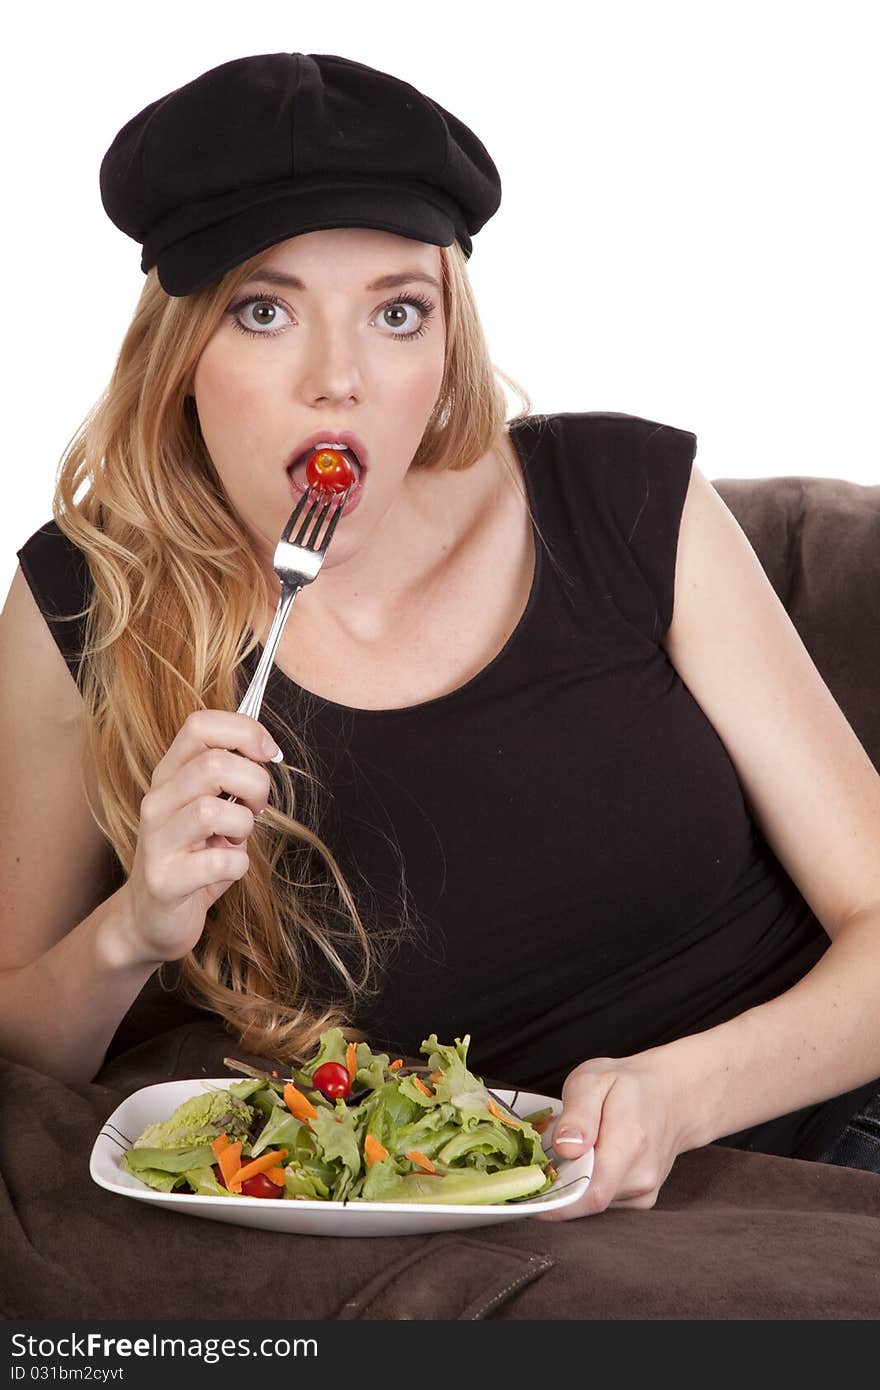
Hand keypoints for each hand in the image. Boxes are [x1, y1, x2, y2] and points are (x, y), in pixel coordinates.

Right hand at [119, 710, 280, 966]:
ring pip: (213, 811)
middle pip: (214, 764)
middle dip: (254, 783)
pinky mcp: (165, 881)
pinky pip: (220, 861)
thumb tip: (267, 749)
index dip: (245, 731)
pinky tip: (228, 870)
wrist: (151, 918)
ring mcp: (156, 841)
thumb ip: (230, 777)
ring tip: (236, 841)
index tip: (269, 753)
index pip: (200, 725)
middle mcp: (157, 801)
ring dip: (243, 826)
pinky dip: (239, 865)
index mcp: (169, 775)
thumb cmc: (193, 856)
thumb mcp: (210, 807)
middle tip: (255, 808)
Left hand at [534, 1052, 687, 1220]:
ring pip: (593, 1202)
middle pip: (586, 1200)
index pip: (590, 1193)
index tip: (527, 1190)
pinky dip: (589, 1185)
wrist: (671, 1096)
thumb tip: (566, 1148)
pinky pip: (604, 1201)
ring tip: (573, 1151)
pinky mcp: (641, 1199)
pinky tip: (591, 1161)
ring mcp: (644, 1192)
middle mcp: (641, 1176)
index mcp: (629, 1143)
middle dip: (559, 1184)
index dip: (555, 1201)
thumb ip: (579, 1113)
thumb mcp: (594, 1079)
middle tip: (545, 1156)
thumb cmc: (628, 1086)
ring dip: (574, 1183)